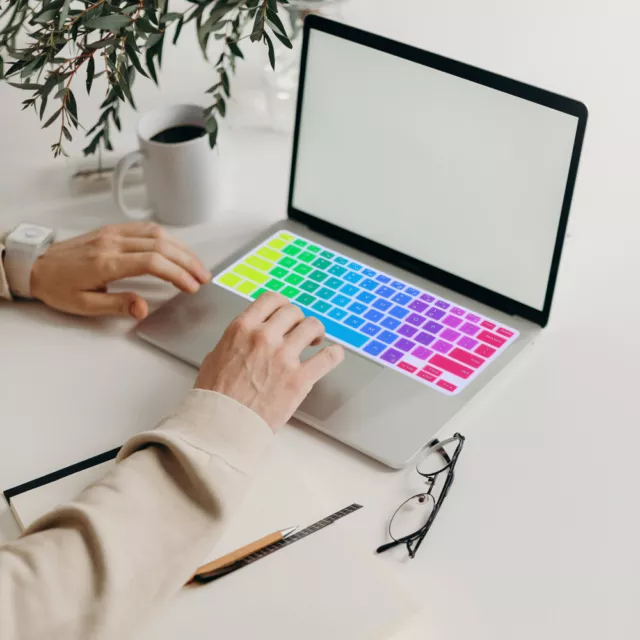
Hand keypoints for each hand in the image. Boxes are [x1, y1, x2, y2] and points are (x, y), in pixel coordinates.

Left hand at [30, 222, 210, 318]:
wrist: (36, 266)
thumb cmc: (58, 287)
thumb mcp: (84, 305)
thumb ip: (117, 305)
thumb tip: (144, 308)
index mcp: (106, 262)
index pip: (152, 262)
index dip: (177, 274)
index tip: (192, 286)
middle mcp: (112, 243)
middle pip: (161, 245)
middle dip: (188, 261)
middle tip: (204, 277)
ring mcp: (113, 233)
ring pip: (157, 233)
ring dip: (181, 248)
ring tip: (196, 265)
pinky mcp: (113, 230)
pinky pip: (146, 228)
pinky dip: (168, 238)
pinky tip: (177, 249)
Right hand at [195, 292, 344, 429]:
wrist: (221, 424)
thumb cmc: (214, 397)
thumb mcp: (215, 356)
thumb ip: (235, 341)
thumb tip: (244, 339)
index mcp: (242, 328)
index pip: (271, 299)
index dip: (282, 305)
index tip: (286, 313)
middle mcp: (264, 337)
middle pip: (294, 312)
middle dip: (298, 320)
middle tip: (299, 332)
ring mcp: (284, 357)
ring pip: (312, 326)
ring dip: (315, 332)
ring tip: (314, 342)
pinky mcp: (299, 379)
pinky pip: (328, 357)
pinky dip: (334, 354)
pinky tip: (332, 355)